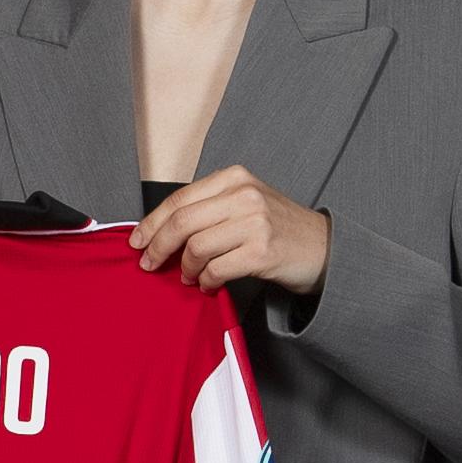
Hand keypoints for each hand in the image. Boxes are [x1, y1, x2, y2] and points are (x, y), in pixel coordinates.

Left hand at [129, 167, 330, 296]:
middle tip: (149, 264)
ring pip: (196, 247)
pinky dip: (205, 281)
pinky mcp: (262, 251)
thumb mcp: (244, 204)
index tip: (137, 241)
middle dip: (158, 247)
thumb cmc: (277, 228)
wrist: (323, 248)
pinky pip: (216, 269)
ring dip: (185, 268)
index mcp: (234, 178)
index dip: (151, 223)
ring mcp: (255, 222)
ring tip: (188, 276)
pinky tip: (207, 284)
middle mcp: (244, 195)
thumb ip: (208, 209)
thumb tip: (158, 231)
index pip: (179, 200)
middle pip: (181, 222)